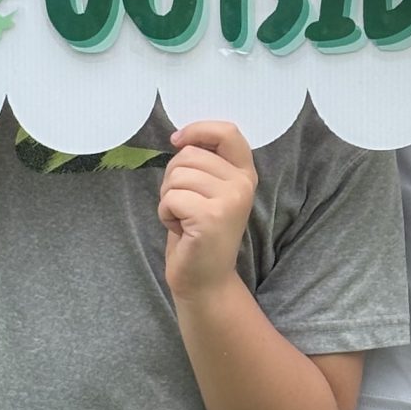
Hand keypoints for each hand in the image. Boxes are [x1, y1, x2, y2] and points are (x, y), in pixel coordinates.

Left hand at [160, 121, 257, 300]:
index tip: (177, 140)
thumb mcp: (208, 190)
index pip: (227, 132)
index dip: (198, 129)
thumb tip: (181, 138)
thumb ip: (204, 163)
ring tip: (183, 218)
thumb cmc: (199, 232)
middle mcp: (243, 184)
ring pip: (177, 176)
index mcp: (245, 173)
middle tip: (184, 204)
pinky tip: (180, 229)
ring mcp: (230, 200)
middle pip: (189, 154)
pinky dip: (165, 214)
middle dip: (173, 177)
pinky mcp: (211, 217)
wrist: (205, 279)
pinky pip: (171, 198)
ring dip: (168, 198)